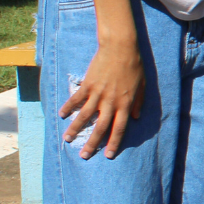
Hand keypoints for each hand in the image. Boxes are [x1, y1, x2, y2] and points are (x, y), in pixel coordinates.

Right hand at [61, 37, 145, 158]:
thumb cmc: (134, 66)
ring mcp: (98, 94)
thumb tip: (136, 117)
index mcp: (126, 104)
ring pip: (84, 116)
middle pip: (100, 127)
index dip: (113, 142)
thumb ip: (138, 102)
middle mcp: (111, 102)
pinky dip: (68, 107)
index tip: (108, 155)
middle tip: (84, 156)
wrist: (120, 48)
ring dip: (75, 129)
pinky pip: (76, 99)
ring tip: (67, 139)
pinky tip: (62, 115)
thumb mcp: (142, 85)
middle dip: (92, 143)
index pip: (119, 128)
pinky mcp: (88, 85)